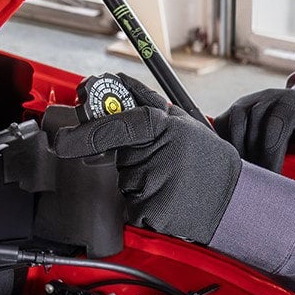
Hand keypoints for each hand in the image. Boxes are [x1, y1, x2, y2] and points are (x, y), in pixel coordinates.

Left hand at [51, 73, 239, 243]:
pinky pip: (131, 207)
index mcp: (161, 128)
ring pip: (125, 182)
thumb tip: (118, 81)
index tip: (63, 141)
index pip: (114, 127)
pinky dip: (145, 204)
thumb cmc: (208, 159)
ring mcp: (150, 187)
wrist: (232, 199)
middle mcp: (153, 156)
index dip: (85, 133)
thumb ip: (148, 102)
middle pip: (119, 157)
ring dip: (141, 181)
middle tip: (163, 161)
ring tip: (172, 181)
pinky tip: (169, 199)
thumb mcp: (184, 121)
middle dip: (132, 157)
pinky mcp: (147, 214)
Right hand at [214, 87, 294, 172]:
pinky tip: (235, 161)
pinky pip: (222, 124)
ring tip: (246, 173)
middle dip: (255, 157)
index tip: (272, 178)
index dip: (271, 155)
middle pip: (253, 125)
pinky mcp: (234, 109)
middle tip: (258, 182)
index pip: (276, 126)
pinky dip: (225, 143)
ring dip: (238, 151)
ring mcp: (249, 101)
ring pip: (234, 124)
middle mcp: (268, 97)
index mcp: (293, 104)